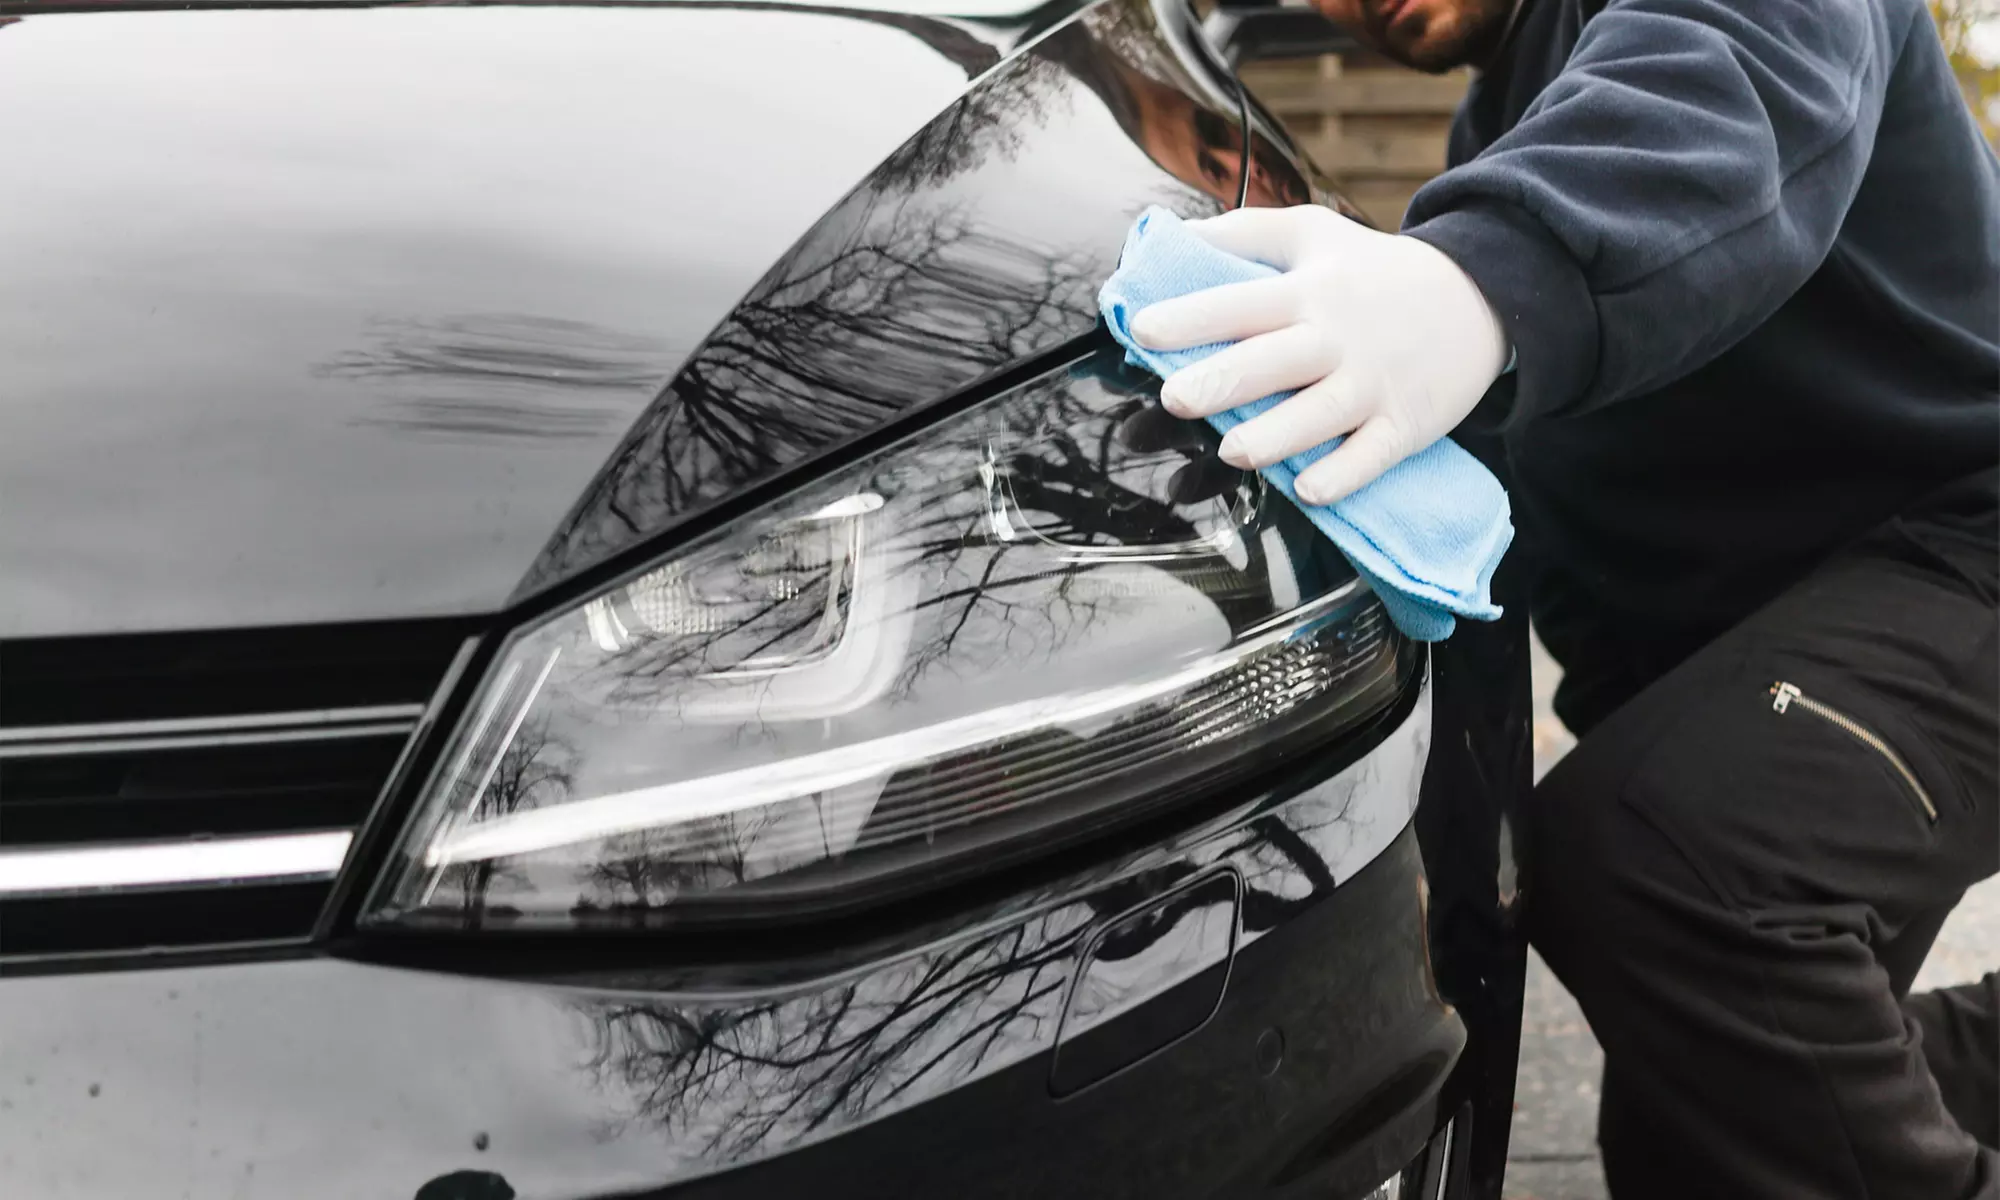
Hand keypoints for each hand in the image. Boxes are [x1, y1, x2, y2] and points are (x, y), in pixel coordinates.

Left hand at [1130, 205, 1508, 505]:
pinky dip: (1344, 474)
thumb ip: (1243, 234)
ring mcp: (1373, 384)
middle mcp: (1338, 338)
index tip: (1143, 329)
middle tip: (1174, 398)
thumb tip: (1170, 237)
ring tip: (1231, 450)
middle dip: (1224, 380)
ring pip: (1322, 414)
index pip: (1241, 302)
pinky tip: (1309, 489)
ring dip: (1277, 434)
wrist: (1480, 296)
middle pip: (1276, 361)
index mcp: (1308, 291)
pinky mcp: (1405, 424)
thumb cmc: (1373, 271)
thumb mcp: (1312, 232)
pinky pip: (1373, 455)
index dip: (1191, 316)